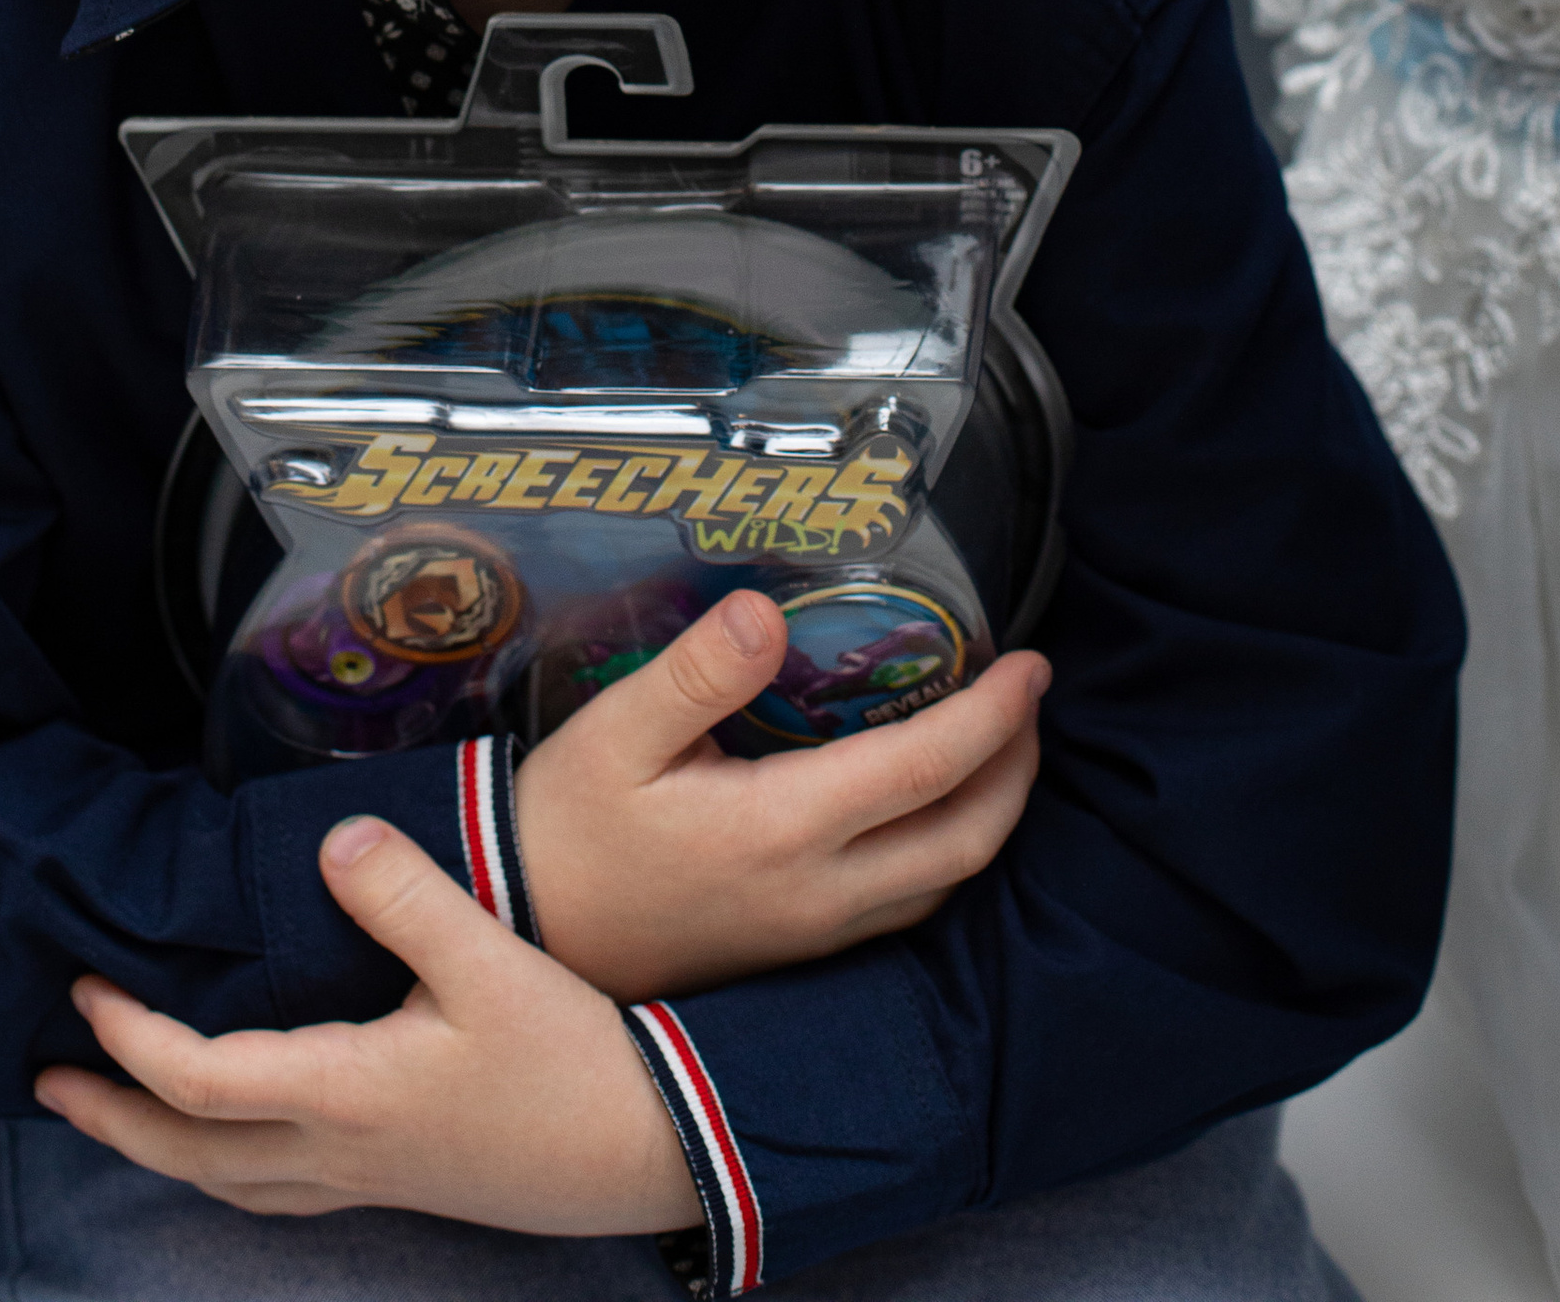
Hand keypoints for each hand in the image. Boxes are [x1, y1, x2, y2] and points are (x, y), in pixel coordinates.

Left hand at [35, 816, 691, 1232]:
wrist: (651, 1149)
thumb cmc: (571, 1059)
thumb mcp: (489, 962)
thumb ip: (405, 896)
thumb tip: (334, 842)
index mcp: (345, 1095)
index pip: (201, 1080)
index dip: (131, 1042)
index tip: (85, 995)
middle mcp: (341, 1153)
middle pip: (193, 1154)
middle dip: (113, 1118)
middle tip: (47, 1086)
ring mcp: (370, 1180)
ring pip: (232, 1185)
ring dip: (162, 1152)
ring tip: (117, 1115)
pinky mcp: (402, 1183)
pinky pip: (278, 1191)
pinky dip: (226, 1167)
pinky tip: (238, 1144)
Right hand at [517, 587, 1047, 1003]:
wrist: (527, 931)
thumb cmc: (567, 825)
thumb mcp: (615, 734)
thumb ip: (697, 672)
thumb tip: (767, 609)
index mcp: (785, 829)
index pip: (927, 768)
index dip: (993, 714)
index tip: (1031, 663)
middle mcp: (820, 893)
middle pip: (966, 840)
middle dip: (1017, 767)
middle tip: (1031, 699)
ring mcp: (815, 933)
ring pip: (944, 884)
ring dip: (991, 815)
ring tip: (998, 747)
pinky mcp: (798, 950)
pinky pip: (907, 907)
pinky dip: (947, 853)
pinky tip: (928, 811)